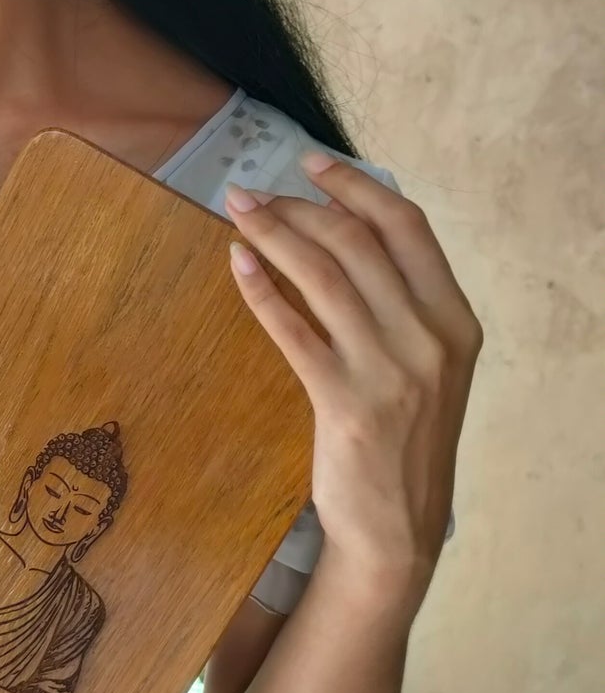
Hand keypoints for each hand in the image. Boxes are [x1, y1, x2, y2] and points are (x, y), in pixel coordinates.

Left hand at [224, 154, 481, 588]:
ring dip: (274, 233)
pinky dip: (262, 288)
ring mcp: (391, 371)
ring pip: (324, 274)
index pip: (407, 226)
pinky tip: (237, 263)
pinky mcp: (346, 403)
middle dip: (299, 206)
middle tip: (251, 193)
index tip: (311, 163)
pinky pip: (295, 329)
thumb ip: (398, 305)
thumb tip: (342, 234)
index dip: (357, 186)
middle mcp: (430, 338)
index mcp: (455, 320)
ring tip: (237, 211)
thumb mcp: (423, 365)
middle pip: (357, 241)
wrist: (398, 529)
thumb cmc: (404, 439)